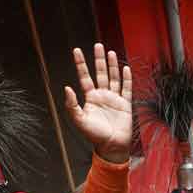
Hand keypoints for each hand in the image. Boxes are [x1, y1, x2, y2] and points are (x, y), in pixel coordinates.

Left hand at [65, 44, 132, 163]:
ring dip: (112, 65)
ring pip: (113, 78)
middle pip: (100, 73)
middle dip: (98, 59)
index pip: (85, 77)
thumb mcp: (79, 120)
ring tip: (110, 53)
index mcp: (90, 98)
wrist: (112, 146)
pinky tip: (125, 68)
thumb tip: (66, 88)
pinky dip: (126, 79)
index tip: (77, 51)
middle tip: (97, 45)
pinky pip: (127, 89)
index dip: (81, 64)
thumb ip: (71, 104)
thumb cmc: (94, 136)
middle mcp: (102, 96)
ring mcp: (114, 99)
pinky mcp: (125, 104)